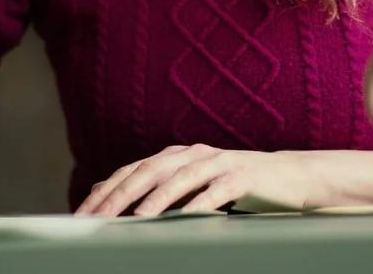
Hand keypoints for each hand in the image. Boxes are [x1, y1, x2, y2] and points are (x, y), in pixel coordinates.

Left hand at [75, 144, 319, 216]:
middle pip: (147, 171)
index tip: (82, 215)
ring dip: (154, 198)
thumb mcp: (193, 185)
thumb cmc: (237, 185)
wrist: (290, 177)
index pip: (131, 171)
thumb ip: (157, 187)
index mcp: (176, 156)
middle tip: (96, 219)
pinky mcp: (241, 175)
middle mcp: (192, 154)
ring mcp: (217, 162)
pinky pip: (215, 190)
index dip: (105, 191)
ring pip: (178, 177)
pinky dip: (197, 203)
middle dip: (119, 195)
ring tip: (134, 217)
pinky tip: (183, 217)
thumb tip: (109, 193)